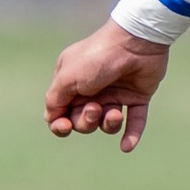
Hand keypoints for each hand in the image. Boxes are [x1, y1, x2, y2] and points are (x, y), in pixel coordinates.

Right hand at [45, 20, 170, 152]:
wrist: (136, 42)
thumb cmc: (97, 58)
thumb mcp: (68, 77)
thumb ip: (55, 99)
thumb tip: (52, 118)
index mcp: (71, 81)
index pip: (59, 112)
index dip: (60, 125)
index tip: (65, 126)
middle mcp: (92, 89)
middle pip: (82, 121)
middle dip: (86, 121)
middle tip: (95, 107)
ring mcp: (115, 93)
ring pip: (106, 124)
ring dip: (109, 124)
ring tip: (115, 113)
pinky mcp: (137, 96)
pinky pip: (134, 122)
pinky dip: (131, 135)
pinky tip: (127, 147)